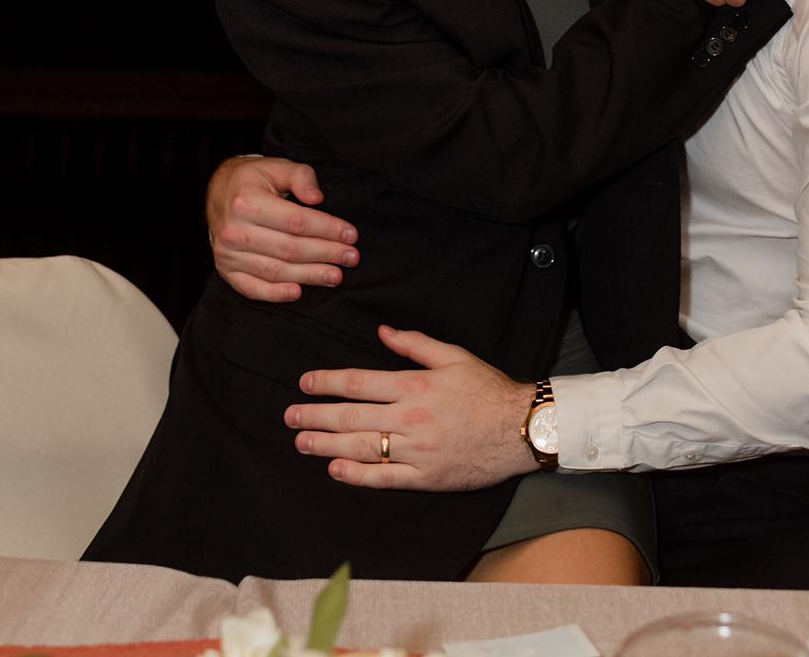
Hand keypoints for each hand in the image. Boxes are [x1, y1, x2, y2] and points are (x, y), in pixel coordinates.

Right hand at [207, 155, 359, 301]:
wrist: (218, 194)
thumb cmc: (253, 180)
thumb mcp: (277, 166)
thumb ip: (301, 176)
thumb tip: (317, 198)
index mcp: (247, 202)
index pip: (296, 221)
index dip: (327, 229)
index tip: (351, 235)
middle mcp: (234, 230)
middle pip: (289, 248)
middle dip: (325, 254)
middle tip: (351, 257)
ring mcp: (228, 254)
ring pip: (276, 270)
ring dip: (309, 275)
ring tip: (335, 275)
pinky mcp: (226, 270)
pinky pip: (252, 288)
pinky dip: (275, 294)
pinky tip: (298, 292)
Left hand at [287, 326, 535, 491]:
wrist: (518, 427)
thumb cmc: (486, 389)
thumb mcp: (453, 355)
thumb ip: (415, 343)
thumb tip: (383, 331)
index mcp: (414, 385)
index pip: (359, 382)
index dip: (328, 382)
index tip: (305, 383)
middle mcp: (410, 417)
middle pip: (352, 416)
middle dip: (316, 415)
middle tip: (290, 416)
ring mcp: (417, 449)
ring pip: (362, 447)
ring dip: (326, 444)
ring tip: (301, 442)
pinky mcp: (425, 476)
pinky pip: (385, 477)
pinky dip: (357, 474)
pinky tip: (335, 469)